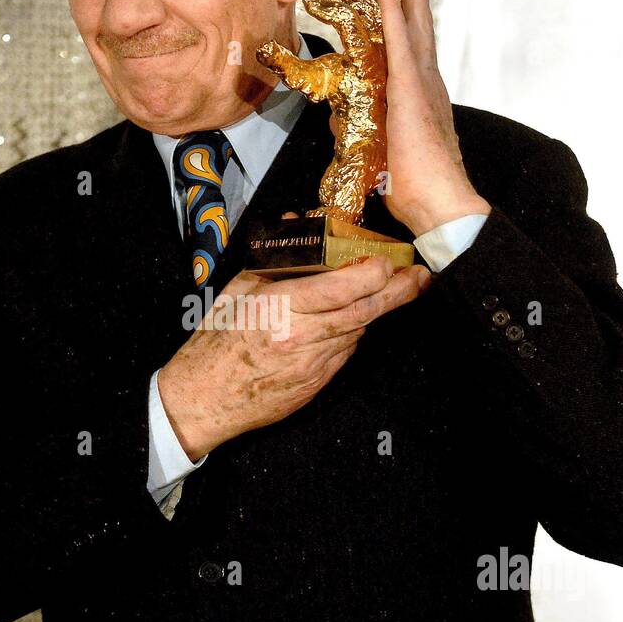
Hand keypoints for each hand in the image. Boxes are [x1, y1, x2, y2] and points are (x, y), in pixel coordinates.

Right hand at [158, 256, 431, 460]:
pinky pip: (344, 353)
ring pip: (358, 331)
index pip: (344, 287)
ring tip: (392, 293)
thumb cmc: (215, 342)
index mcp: (281, 308)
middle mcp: (302, 336)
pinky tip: (347, 323)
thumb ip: (273, 257)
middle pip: (365, 310)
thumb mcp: (237, 289)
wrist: (204, 397)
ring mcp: (313, 364)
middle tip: (418, 277)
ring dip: (374, 311)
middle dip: (398, 292)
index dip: (374, 272)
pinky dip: (350, 334)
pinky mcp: (316, 384)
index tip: (386, 261)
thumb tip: (297, 223)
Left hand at [362, 0, 490, 236]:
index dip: (404, 19)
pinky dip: (392, 6)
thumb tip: (339, 116)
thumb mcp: (384, 153)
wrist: (442, 206)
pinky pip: (399, 38)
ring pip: (414, 21)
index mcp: (421, 98)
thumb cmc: (416, 190)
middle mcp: (426, 83)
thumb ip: (364, 128)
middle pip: (419, 24)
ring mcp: (421, 83)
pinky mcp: (409, 88)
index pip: (412, 50)